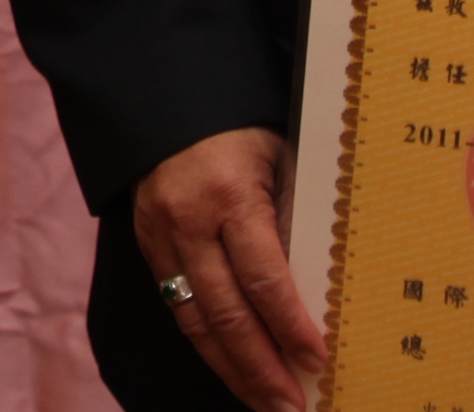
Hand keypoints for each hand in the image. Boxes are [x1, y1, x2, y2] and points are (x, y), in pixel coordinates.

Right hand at [132, 128, 327, 411]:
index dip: (289, 325)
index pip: (263, 277)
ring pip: (196, 321)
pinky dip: (207, 343)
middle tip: (291, 407)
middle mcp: (190, 220)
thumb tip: (326, 277)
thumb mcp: (278, 154)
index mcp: (230, 193)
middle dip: (261, 368)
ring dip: (232, 370)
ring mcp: (162, 236)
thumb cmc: (237, 121)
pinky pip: (177, 306)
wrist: (163, 94)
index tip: (317, 360)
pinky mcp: (147, 245)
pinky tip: (231, 367)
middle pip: (227, 312)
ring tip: (264, 403)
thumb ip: (292, 212)